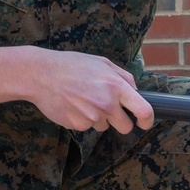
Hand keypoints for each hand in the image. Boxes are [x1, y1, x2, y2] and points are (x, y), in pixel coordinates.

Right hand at [25, 50, 153, 134]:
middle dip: (121, 122)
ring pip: (104, 126)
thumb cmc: (72, 66)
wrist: (41, 75)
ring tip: (83, 100)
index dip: (147, 120)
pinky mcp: (77, 125)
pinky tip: (73, 105)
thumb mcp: (102, 63)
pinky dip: (83, 119)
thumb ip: (123, 77)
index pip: (143, 110)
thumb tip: (137, 91)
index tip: (144, 122)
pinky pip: (87, 127)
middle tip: (109, 110)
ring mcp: (91, 116)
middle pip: (125, 127)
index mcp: (116, 86)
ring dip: (98, 118)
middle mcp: (106, 103)